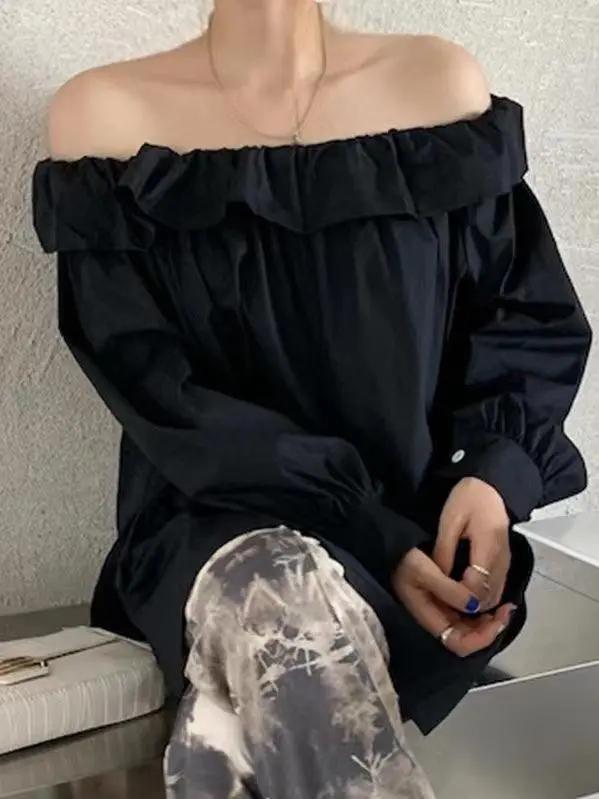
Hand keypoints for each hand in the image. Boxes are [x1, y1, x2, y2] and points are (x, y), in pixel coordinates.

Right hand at [391, 546, 516, 656]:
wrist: (395, 543)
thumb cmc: (404, 557)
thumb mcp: (424, 569)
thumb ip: (448, 590)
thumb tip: (474, 606)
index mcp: (428, 616)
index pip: (458, 642)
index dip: (480, 638)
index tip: (497, 621)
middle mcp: (436, 617)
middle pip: (467, 637)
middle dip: (489, 628)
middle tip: (506, 610)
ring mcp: (441, 608)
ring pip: (470, 625)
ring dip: (488, 619)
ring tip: (503, 605)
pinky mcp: (446, 598)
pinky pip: (468, 611)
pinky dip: (483, 607)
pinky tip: (490, 596)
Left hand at [433, 476, 511, 610]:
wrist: (493, 486)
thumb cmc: (470, 497)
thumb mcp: (450, 520)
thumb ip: (444, 550)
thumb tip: (438, 577)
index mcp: (488, 547)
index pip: (477, 586)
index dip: (460, 596)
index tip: (443, 596)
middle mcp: (502, 560)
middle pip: (488, 597)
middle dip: (468, 608)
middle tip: (445, 607)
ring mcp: (505, 563)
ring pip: (495, 597)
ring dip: (476, 606)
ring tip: (453, 605)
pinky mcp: (505, 563)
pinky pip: (496, 589)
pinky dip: (483, 598)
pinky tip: (466, 596)